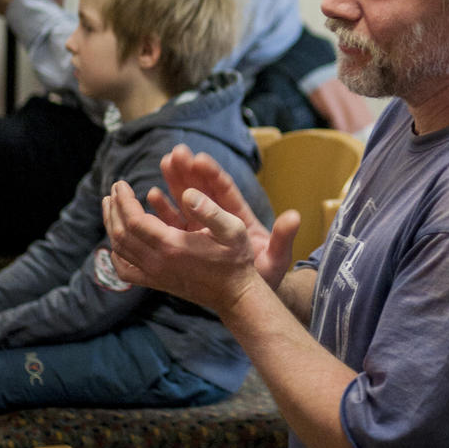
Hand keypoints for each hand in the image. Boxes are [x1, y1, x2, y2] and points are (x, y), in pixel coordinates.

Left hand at [104, 177, 261, 315]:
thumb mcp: (233, 229)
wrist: (234, 294)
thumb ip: (210, 210)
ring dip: (111, 225)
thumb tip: (187, 193)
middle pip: (121, 233)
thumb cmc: (235, 259)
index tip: (122, 183)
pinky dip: (115, 254)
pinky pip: (125, 270)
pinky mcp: (156, 283)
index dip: (124, 200)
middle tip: (115, 189)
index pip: (134, 220)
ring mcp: (154, 274)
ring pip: (119, 249)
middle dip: (114, 208)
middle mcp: (157, 262)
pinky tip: (117, 241)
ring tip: (110, 206)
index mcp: (172, 245)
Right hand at [148, 145, 299, 289]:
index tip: (200, 159)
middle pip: (203, 190)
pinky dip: (165, 209)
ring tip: (165, 162)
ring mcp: (204, 228)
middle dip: (190, 171)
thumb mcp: (277, 256)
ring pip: (187, 201)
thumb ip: (283, 237)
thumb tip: (295, 217)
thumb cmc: (267, 273)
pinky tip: (153, 195)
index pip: (225, 192)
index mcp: (240, 218)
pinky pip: (175, 223)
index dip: (213, 175)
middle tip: (176, 152)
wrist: (251, 295)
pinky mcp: (190, 241)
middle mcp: (220, 218)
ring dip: (176, 182)